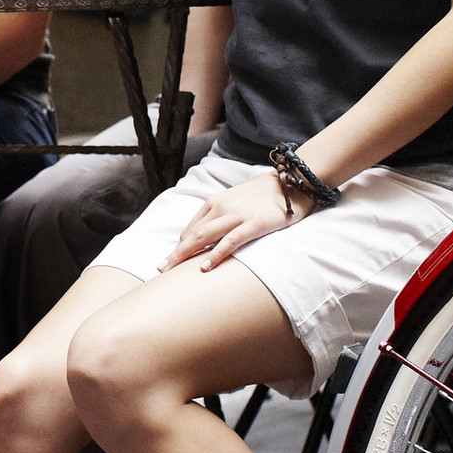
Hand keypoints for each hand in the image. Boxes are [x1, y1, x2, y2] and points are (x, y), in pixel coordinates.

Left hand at [166, 170, 302, 271]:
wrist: (291, 182)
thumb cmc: (262, 196)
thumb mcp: (236, 203)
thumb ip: (220, 217)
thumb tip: (207, 239)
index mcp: (214, 203)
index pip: (191, 228)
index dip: (180, 246)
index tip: (171, 261)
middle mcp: (221, 208)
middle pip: (192, 234)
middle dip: (175, 253)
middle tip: (160, 268)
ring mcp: (237, 215)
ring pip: (204, 237)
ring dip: (185, 254)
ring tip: (171, 270)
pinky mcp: (254, 224)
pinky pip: (230, 241)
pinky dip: (215, 254)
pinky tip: (205, 267)